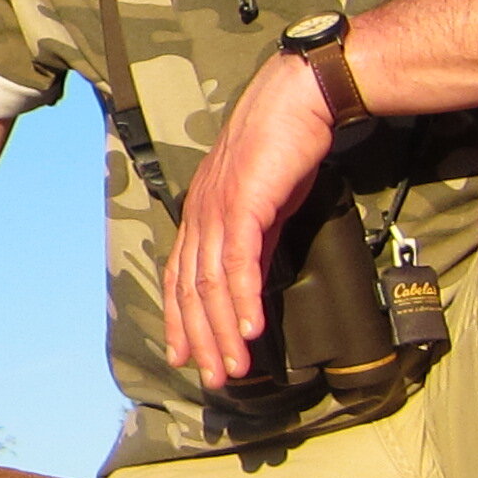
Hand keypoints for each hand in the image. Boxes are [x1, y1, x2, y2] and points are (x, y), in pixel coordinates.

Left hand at [162, 50, 337, 388]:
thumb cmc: (284, 145)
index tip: (186, 357)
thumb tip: (253, 280)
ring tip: (236, 367)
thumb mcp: (265, 203)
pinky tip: (252, 328)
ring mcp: (219, 209)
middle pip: (191, 290)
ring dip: (224, 331)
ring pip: (213, 284)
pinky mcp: (245, 205)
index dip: (179, 320)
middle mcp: (201, 214)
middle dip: (201, 339)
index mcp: (201, 213)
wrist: (298, 100)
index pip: (180, 277)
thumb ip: (255, 241)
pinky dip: (244, 300)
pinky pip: (241, 263)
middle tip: (214, 377)